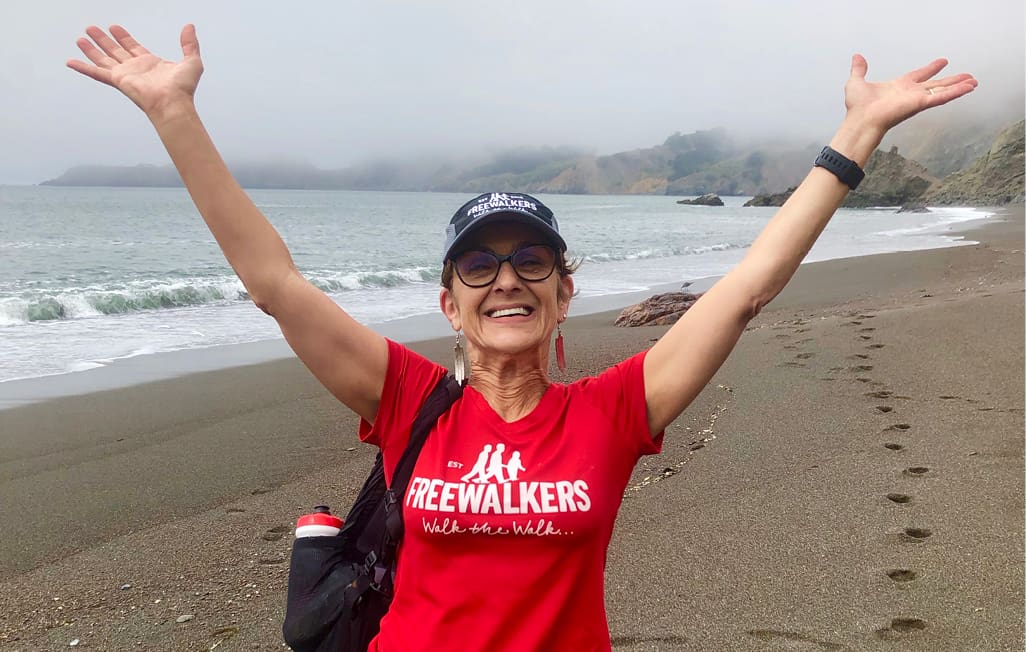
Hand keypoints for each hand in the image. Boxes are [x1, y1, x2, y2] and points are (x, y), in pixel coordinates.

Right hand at [67, 25, 202, 119]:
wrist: (174, 103)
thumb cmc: (184, 89)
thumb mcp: (192, 61)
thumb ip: (189, 44)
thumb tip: (189, 27)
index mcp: (150, 64)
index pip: (133, 47)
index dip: (123, 37)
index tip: (114, 28)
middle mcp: (136, 69)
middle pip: (115, 50)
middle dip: (103, 39)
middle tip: (91, 28)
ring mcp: (125, 75)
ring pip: (103, 58)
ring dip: (92, 49)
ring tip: (81, 38)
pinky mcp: (117, 80)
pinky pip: (96, 73)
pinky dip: (83, 67)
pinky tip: (71, 61)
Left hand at [843, 54, 976, 133]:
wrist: (861, 120)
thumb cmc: (858, 107)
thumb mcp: (856, 82)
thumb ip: (859, 69)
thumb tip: (857, 57)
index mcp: (899, 86)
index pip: (919, 75)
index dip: (931, 69)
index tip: (943, 62)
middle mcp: (911, 93)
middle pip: (936, 84)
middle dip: (952, 80)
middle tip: (968, 76)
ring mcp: (917, 99)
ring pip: (943, 91)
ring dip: (959, 86)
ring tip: (974, 82)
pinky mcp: (920, 104)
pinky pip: (942, 97)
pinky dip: (956, 92)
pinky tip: (968, 88)